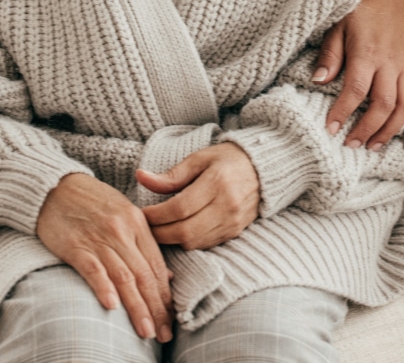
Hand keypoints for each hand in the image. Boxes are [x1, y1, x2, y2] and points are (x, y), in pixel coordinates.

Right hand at [36, 174, 172, 342]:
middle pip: (143, 275)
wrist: (55, 186)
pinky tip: (111, 306)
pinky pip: (93, 269)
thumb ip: (144, 243)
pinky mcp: (75, 245)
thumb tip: (166, 276)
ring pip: (123, 277)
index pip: (156, 265)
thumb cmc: (92, 202)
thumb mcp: (124, 213)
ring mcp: (98, 238)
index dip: (165, 295)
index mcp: (136, 222)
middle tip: (164, 333)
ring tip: (146, 330)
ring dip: (136, 307)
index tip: (172, 318)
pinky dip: (103, 287)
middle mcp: (121, 230)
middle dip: (156, 308)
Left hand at [137, 143, 258, 250]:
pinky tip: (178, 233)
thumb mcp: (198, 158)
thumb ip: (171, 174)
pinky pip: (206, 245)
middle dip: (160, 233)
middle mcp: (227, 206)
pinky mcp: (235, 232)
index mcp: (217, 182)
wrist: (263, 169)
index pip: (180, 207)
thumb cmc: (227, 159)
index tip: (141, 213)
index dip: (157, 215)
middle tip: (145, 227)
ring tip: (158, 230)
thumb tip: (141, 177)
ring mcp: (233, 222)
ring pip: (195, 242)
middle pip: (186, 231)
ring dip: (172, 240)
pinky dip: (188, 242)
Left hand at [313, 0, 403, 150]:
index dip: (343, 112)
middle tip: (351, 145)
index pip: (356, 89)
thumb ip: (330, 54)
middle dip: (367, 129)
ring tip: (372, 146)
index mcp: (367, 52)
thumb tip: (317, 81)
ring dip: (389, 131)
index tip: (331, 130)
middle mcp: (391, 63)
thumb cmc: (362, 7)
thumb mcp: (339, 24)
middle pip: (383, 104)